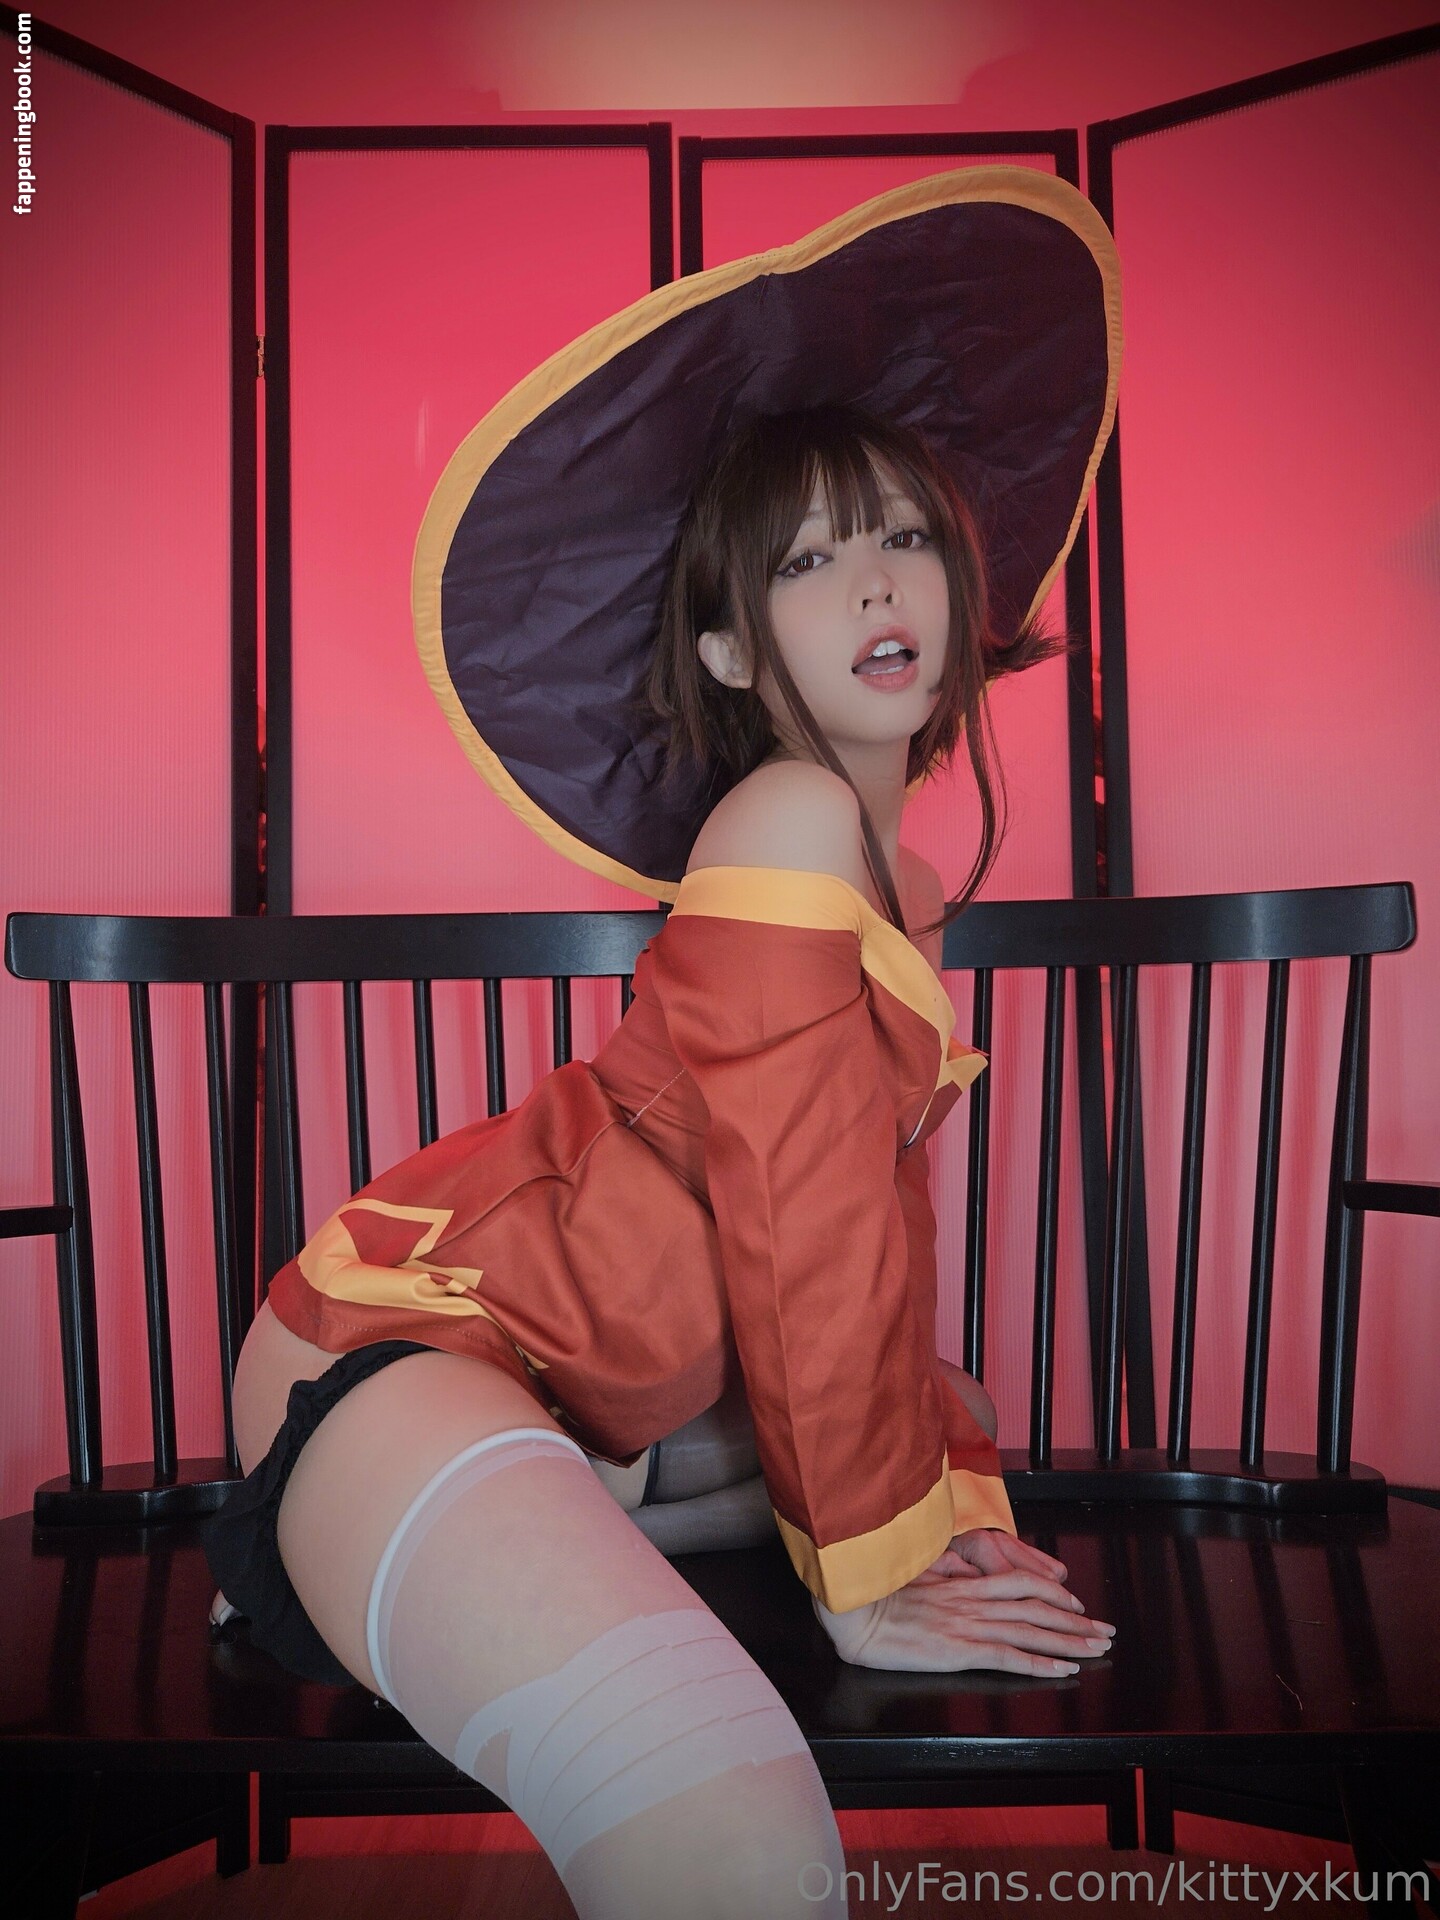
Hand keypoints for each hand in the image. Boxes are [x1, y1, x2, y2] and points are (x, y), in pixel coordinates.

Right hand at [813, 1536, 1114, 1675]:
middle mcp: (974, 1602)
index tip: (1076, 1605)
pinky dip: (1042, 1663)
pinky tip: (1064, 1670)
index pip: (1022, 1583)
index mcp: (965, 1584)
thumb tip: (969, 1575)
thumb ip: (947, 1574)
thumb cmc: (878, 1592)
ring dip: (1071, 1642)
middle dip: (1076, 1623)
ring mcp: (970, 1625)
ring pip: (1033, 1631)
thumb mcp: (917, 1574)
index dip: (1054, 1594)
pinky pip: (1011, 1657)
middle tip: (1106, 1632)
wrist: (855, 1609)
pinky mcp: (961, 1650)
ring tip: (1098, 1650)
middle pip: (1038, 1609)